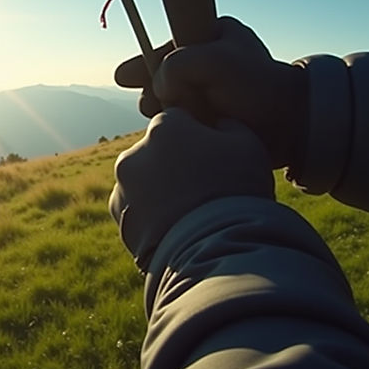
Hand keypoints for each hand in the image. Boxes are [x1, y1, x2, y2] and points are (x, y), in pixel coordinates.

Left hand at [109, 108, 273, 270]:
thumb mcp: (249, 146)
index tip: (214, 156)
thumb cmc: (235, 191)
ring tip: (189, 212)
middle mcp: (135, 152)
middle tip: (203, 187)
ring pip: (143, 180)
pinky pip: (136, 209)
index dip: (198, 136)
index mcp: (165, 126)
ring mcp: (122, 186)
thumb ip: (230, 125)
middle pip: (157, 150)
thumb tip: (220, 124)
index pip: (180, 119)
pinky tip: (175, 227)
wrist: (215, 249)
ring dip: (159, 189)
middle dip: (174, 162)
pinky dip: (150, 215)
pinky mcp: (119, 219)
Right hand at [114, 16, 307, 167]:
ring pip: (169, 101)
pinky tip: (185, 136)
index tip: (123, 78)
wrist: (292, 127)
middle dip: (154, 92)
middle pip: (161, 75)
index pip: (165, 45)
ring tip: (181, 121)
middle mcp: (209, 59)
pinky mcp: (212, 116)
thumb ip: (175, 65)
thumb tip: (159, 90)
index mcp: (211, 33)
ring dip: (167, 114)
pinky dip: (178, 129)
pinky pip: (181, 121)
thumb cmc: (259, 88)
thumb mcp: (214, 62)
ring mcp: (209, 89)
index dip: (143, 63)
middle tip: (156, 106)